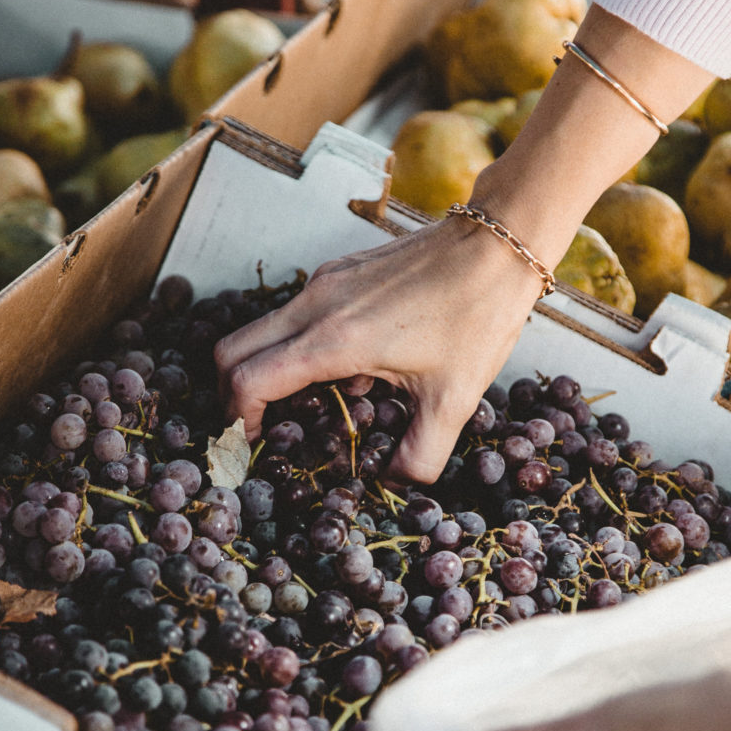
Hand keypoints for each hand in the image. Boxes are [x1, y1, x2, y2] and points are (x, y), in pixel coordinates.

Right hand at [214, 212, 544, 483]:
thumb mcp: (454, 399)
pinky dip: (297, 344)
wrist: (497, 246)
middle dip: (233, 395)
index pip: (248, 381)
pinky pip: (295, 312)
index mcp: (333, 340)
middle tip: (259, 429)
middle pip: (232, 350)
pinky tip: (349, 368)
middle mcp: (315, 305)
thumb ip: (420, 454)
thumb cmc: (477, 316)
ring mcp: (324, 282)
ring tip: (311, 404)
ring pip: (261, 329)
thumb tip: (396, 484)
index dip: (238, 422)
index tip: (252, 446)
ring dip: (267, 368)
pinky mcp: (340, 270)